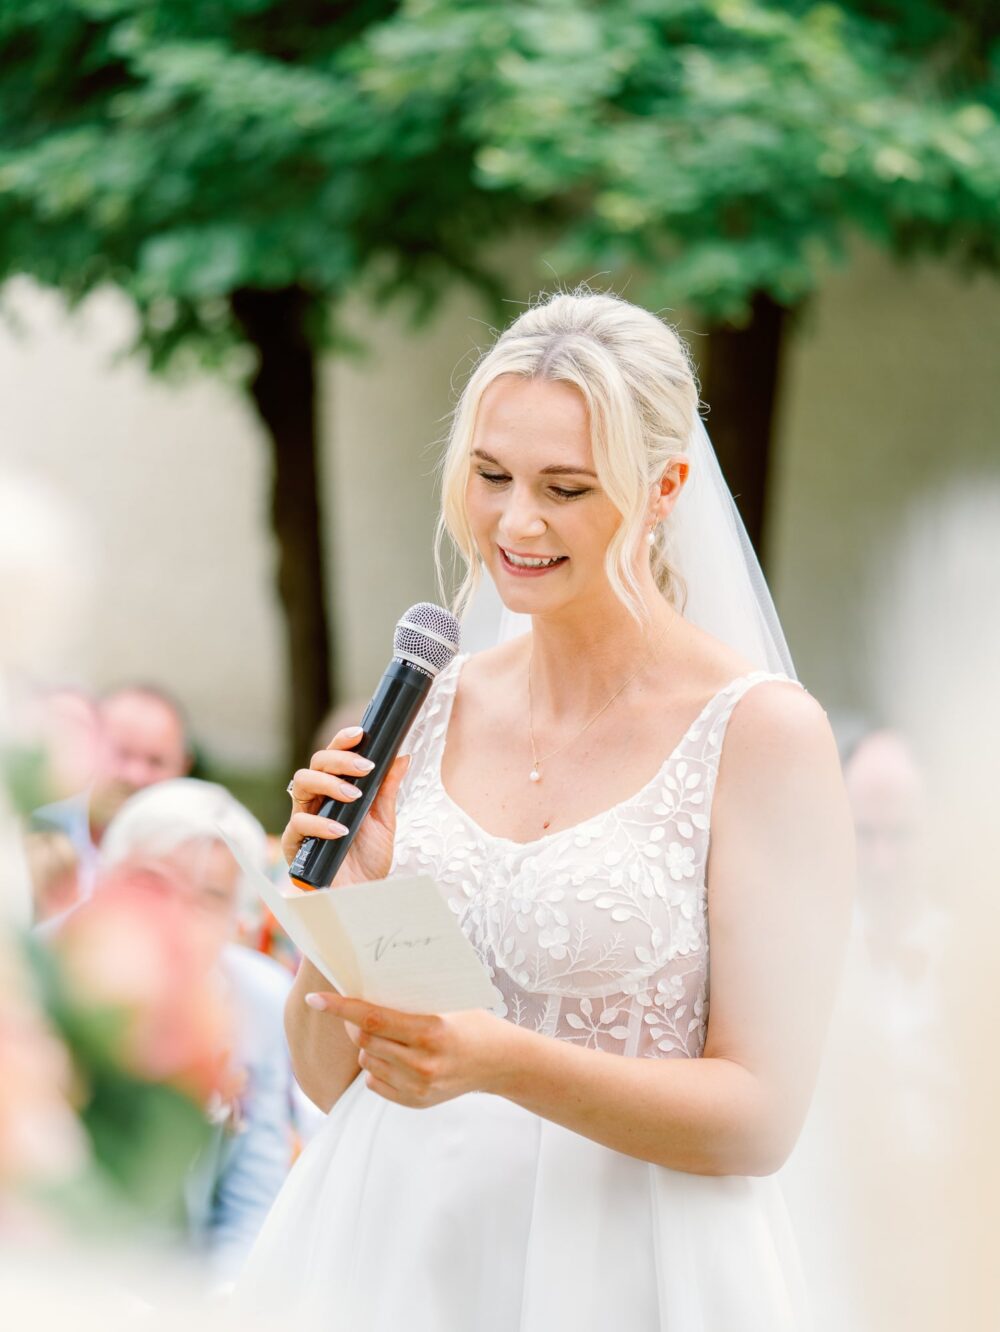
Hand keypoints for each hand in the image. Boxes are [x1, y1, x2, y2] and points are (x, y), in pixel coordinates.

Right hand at [282, 728, 409, 885]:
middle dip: (340, 759)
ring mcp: (304, 819)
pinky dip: (320, 824)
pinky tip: (340, 830)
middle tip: (365, 767)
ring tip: (353, 796)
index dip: (342, 742)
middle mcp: (317, 800)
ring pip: (301, 783)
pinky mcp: (295, 844)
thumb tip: (403, 756)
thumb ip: (388, 789)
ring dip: (329, 784)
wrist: (362, 895)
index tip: (360, 734)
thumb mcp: (385, 821)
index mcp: (335, 790)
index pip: (333, 757)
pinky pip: (298, 823)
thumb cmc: (369, 858)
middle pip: (315, 763)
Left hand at [304, 992, 514, 1107]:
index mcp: (430, 1031)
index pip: (372, 1018)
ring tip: (392, 1036)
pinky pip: (374, 1082)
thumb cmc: (472, 1022)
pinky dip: (378, 1067)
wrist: (500, 1062)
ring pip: (367, 1061)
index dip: (340, 1007)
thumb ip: (409, 1001)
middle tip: (362, 1012)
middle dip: (356, 1023)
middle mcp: (422, 1062)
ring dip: (369, 1046)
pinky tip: (398, 1057)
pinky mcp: (415, 1102)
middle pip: (365, 1040)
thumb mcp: (446, 1003)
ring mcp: (418, 1086)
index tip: (315, 1000)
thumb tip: (364, 986)